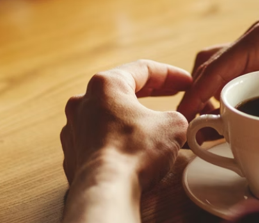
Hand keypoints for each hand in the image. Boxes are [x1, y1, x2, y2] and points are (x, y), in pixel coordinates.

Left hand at [61, 61, 191, 190]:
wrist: (106, 189)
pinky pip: (98, 136)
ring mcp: (73, 126)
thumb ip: (177, 115)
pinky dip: (116, 137)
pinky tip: (131, 146)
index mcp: (106, 84)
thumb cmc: (134, 152)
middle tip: (173, 93)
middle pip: (123, 88)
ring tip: (152, 123)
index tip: (186, 82)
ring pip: (108, 113)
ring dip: (130, 115)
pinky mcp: (73, 151)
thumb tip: (175, 122)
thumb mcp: (173, 126)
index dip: (171, 74)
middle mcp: (83, 101)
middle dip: (151, 92)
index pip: (143, 69)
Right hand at [177, 19, 258, 120]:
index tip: (183, 117)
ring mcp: (257, 41)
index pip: (213, 69)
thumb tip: (203, 133)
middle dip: (198, 95)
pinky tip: (225, 111)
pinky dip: (221, 89)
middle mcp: (256, 32)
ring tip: (208, 120)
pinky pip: (229, 69)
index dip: (194, 96)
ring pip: (215, 65)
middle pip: (208, 65)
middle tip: (193, 124)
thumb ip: (240, 115)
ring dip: (208, 92)